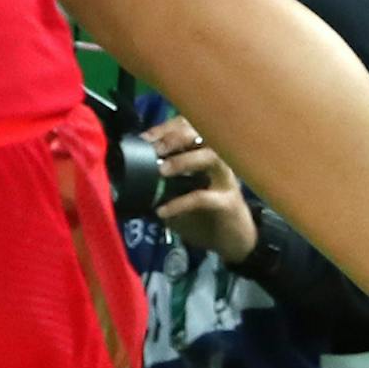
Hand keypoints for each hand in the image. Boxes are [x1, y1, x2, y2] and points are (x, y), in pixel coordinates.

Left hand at [148, 117, 258, 265]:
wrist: (234, 240)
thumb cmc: (206, 213)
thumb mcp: (182, 195)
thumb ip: (165, 183)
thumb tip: (134, 177)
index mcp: (206, 153)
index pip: (189, 127)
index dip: (166, 128)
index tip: (145, 138)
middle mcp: (219, 159)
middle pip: (202, 133)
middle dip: (175, 137)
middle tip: (154, 150)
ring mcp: (226, 179)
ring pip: (210, 156)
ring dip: (184, 160)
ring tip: (162, 170)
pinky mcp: (227, 202)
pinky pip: (203, 197)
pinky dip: (180, 203)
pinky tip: (162, 212)